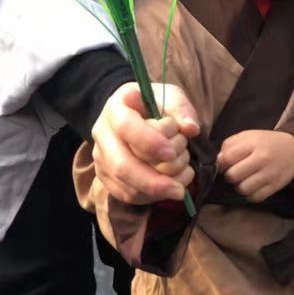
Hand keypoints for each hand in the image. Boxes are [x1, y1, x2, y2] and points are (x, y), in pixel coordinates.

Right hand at [92, 82, 198, 204]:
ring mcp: (102, 158)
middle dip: (154, 181)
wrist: (135, 113)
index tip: (171, 152)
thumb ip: (181, 109)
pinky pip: (127, 195)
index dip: (149, 142)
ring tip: (180, 186)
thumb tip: (191, 128)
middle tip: (179, 188)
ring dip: (156, 190)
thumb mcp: (170, 96)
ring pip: (125, 185)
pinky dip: (151, 198)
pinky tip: (170, 190)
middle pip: (122, 165)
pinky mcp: (106, 177)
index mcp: (116, 109)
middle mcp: (103, 135)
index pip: (126, 127)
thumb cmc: (154, 104)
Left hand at [217, 130, 293, 202]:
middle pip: (233, 175)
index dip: (222, 163)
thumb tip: (219, 161)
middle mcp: (262, 159)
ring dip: (240, 186)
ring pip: (243, 189)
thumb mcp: (249, 135)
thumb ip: (230, 144)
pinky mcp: (275, 187)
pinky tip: (253, 186)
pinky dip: (250, 194)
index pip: (227, 157)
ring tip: (244, 179)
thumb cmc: (266, 142)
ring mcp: (269, 174)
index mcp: (253, 143)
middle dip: (230, 175)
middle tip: (236, 172)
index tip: (225, 163)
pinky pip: (255, 198)